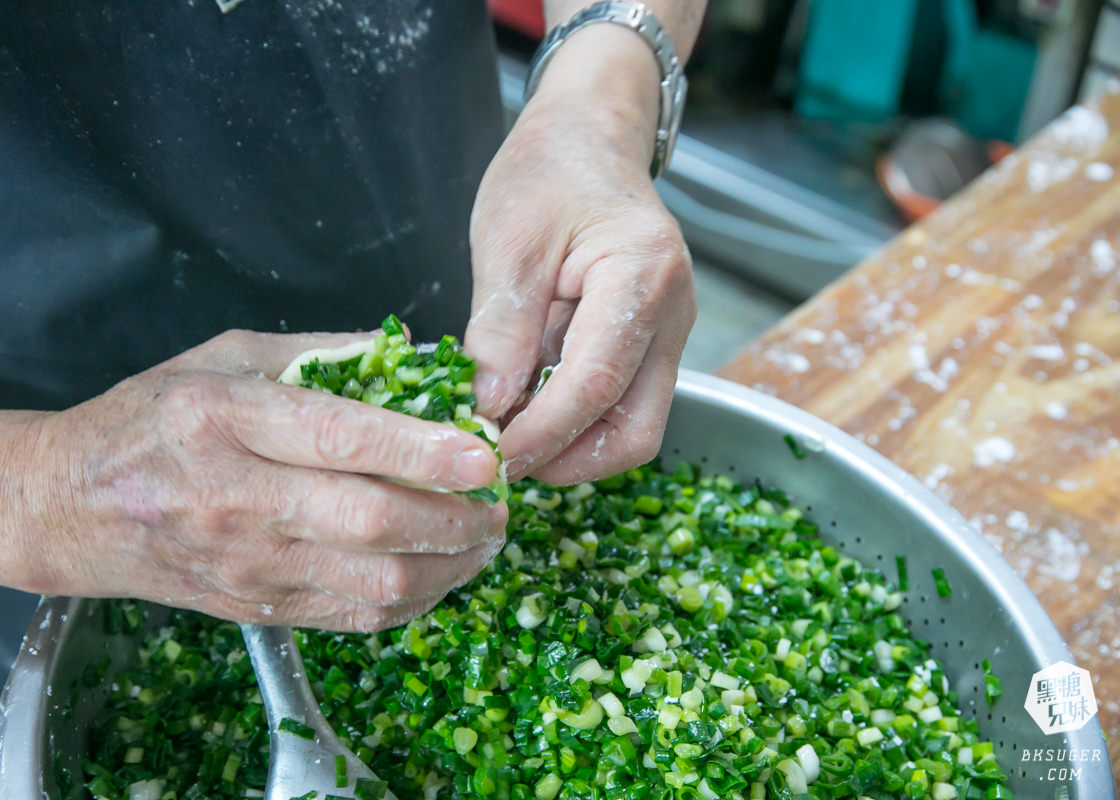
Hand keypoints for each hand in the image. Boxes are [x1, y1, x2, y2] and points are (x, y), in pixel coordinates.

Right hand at [20, 330, 505, 630]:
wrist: (70, 505)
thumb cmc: (153, 417)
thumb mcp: (226, 356)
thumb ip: (324, 352)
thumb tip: (418, 354)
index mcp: (225, 420)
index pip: (340, 439)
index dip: (422, 449)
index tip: (485, 454)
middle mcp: (236, 497)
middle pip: (370, 521)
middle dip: (455, 517)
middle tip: (501, 502)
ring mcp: (247, 563)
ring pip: (373, 582)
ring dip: (449, 565)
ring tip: (484, 536)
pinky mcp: (257, 607)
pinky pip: (353, 616)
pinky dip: (414, 598)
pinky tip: (440, 569)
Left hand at [465, 27, 695, 485]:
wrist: (590, 138)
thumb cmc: (550, 172)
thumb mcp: (509, 243)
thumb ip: (501, 329)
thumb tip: (491, 409)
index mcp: (642, 277)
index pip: (596, 384)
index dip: (542, 434)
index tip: (492, 455)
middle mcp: (673, 315)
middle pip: (636, 429)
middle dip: (569, 460)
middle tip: (504, 463)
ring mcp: (668, 333)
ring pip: (633, 425)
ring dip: (572, 447)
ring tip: (510, 436)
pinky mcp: (650, 343)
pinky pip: (620, 402)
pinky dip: (575, 420)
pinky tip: (528, 410)